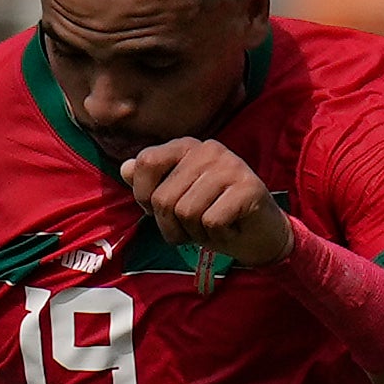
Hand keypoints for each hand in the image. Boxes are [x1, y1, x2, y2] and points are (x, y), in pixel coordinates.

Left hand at [119, 138, 293, 271]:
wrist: (258, 236)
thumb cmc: (212, 217)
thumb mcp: (175, 201)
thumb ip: (150, 185)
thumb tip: (125, 168)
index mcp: (188, 146)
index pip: (146, 163)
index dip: (144, 197)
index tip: (163, 210)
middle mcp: (209, 149)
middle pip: (164, 198)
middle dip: (172, 226)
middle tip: (195, 226)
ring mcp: (231, 165)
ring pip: (186, 212)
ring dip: (196, 233)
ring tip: (214, 226)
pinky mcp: (249, 188)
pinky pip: (211, 222)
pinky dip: (217, 236)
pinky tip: (231, 228)